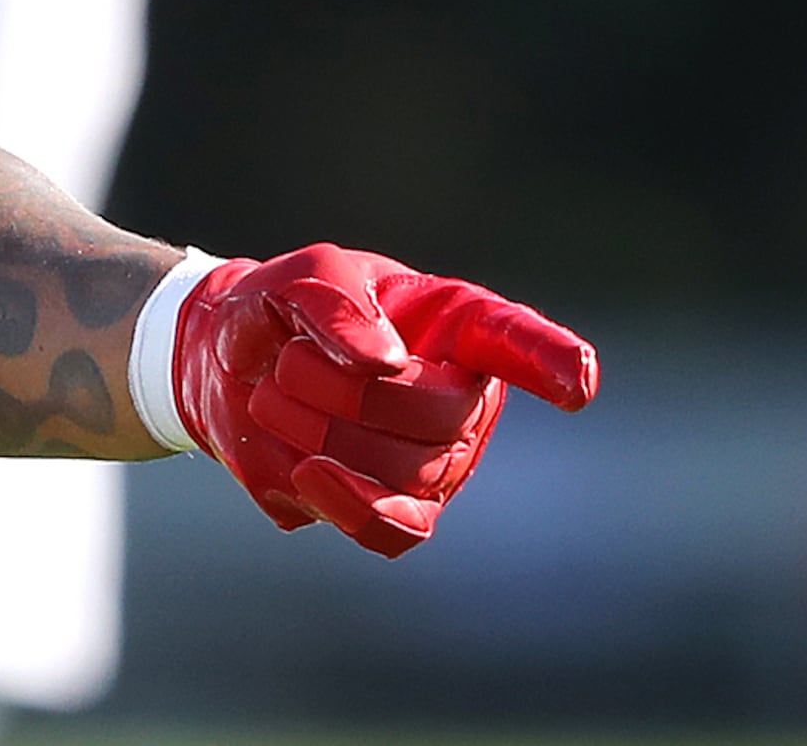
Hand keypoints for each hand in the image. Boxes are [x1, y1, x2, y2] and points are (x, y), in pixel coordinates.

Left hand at [173, 243, 596, 557]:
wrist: (230, 365)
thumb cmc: (285, 309)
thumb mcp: (300, 277)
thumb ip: (336, 302)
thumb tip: (386, 361)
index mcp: (456, 323)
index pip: (511, 339)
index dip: (547, 358)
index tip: (576, 378)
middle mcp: (465, 395)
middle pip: (439, 416)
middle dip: (346, 391)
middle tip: (286, 363)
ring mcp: (440, 460)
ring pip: (405, 471)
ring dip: (319, 433)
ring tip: (273, 397)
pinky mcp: (398, 509)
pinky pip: (394, 529)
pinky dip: (350, 505)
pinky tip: (310, 473)